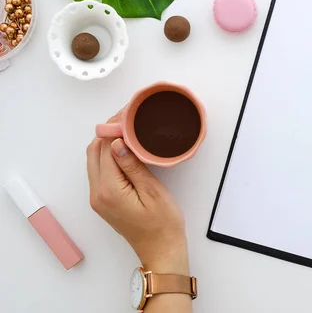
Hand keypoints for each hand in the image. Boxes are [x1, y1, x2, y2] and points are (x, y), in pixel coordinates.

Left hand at [86, 114, 188, 274]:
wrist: (162, 251)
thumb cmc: (163, 225)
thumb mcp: (153, 191)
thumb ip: (132, 166)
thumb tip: (118, 143)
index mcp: (108, 190)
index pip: (105, 149)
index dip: (115, 129)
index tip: (128, 114)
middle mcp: (97, 194)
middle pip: (94, 152)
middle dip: (108, 132)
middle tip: (129, 119)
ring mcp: (99, 198)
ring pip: (95, 161)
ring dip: (108, 143)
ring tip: (129, 130)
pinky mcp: (104, 201)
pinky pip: (101, 171)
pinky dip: (109, 156)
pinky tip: (126, 149)